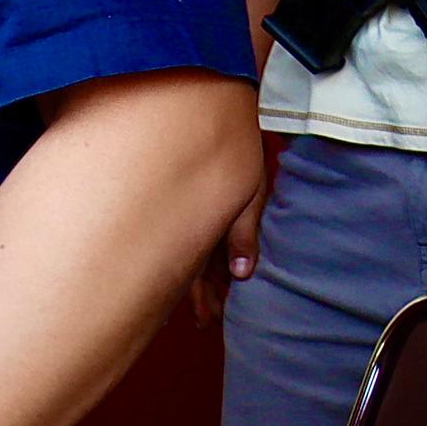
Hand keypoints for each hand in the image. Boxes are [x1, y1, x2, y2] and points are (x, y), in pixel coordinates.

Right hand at [187, 132, 279, 324]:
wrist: (211, 104)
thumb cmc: (235, 144)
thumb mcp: (249, 189)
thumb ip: (243, 232)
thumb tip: (242, 275)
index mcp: (211, 222)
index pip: (204, 269)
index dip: (207, 297)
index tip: (209, 320)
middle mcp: (193, 219)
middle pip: (191, 268)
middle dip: (198, 297)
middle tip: (203, 322)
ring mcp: (187, 208)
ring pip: (183, 253)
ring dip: (189, 283)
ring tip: (195, 308)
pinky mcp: (185, 196)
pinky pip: (180, 236)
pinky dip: (179, 259)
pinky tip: (177, 271)